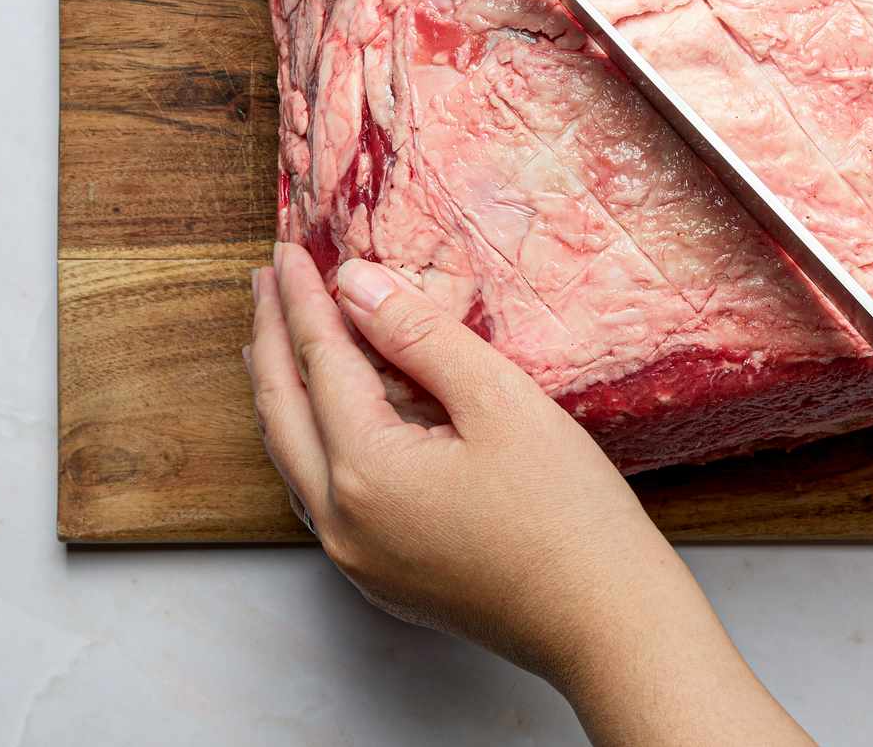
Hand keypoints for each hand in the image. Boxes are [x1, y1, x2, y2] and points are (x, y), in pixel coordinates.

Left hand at [247, 244, 812, 746]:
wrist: (607, 622)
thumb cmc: (569, 513)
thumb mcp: (500, 401)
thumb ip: (420, 335)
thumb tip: (355, 284)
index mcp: (364, 471)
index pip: (318, 362)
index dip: (305, 300)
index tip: (288, 250)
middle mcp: (340, 520)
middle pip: (282, 411)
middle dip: (272, 338)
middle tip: (265, 280)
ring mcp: (357, 557)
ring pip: (294, 456)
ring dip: (283, 390)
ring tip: (276, 339)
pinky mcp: (384, 576)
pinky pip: (323, 493)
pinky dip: (313, 438)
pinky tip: (328, 419)